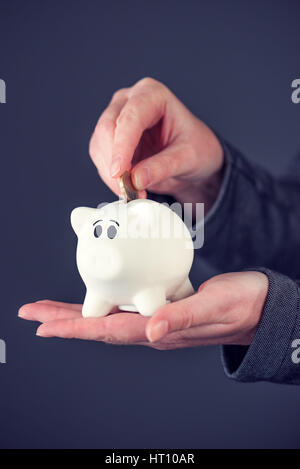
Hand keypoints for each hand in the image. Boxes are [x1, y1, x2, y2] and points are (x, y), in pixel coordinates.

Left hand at [18, 271, 267, 348]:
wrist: (257, 306)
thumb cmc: (240, 306)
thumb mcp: (214, 306)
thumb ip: (182, 318)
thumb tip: (149, 331)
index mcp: (161, 330)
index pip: (110, 330)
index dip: (76, 327)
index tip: (45, 327)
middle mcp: (152, 328)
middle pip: (100, 325)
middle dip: (64, 320)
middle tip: (33, 315)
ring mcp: (156, 319)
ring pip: (108, 315)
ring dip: (78, 311)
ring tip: (51, 308)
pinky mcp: (162, 306)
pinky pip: (125, 305)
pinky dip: (104, 299)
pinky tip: (97, 293)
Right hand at [89, 77, 223, 210]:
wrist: (194, 158)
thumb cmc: (197, 148)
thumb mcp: (188, 159)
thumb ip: (162, 167)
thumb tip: (135, 180)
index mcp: (153, 95)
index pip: (130, 117)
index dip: (122, 146)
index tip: (119, 173)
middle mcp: (130, 101)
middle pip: (107, 128)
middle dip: (113, 162)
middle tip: (126, 189)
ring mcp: (117, 118)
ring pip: (99, 144)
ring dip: (109, 172)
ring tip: (131, 192)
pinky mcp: (110, 138)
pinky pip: (100, 157)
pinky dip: (109, 176)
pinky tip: (126, 187)